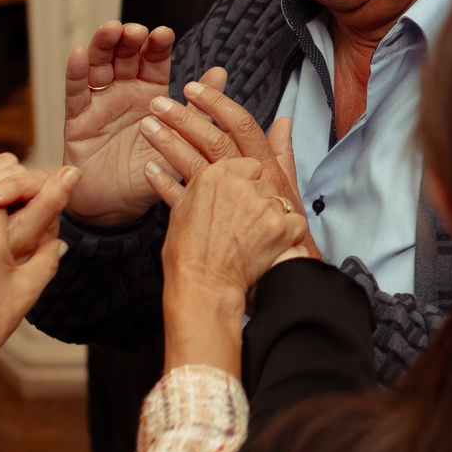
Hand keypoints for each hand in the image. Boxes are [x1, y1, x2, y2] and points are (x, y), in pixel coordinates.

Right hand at [62, 20, 177, 223]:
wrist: (120, 208)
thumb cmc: (152, 174)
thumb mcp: (181, 141)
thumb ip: (197, 108)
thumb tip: (221, 72)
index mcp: (151, 93)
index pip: (153, 61)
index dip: (157, 46)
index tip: (163, 33)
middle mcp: (124, 92)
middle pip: (124, 56)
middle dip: (129, 39)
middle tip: (136, 30)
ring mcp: (99, 104)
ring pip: (98, 66)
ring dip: (103, 46)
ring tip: (111, 30)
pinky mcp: (77, 120)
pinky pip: (75, 93)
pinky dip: (76, 72)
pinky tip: (78, 53)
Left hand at [135, 74, 312, 252]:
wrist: (274, 280)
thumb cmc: (283, 239)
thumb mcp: (290, 194)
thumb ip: (283, 156)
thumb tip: (284, 122)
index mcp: (263, 170)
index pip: (241, 126)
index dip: (218, 105)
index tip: (197, 88)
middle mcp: (239, 180)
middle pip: (210, 139)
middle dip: (184, 116)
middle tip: (160, 101)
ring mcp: (217, 200)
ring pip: (189, 162)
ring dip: (167, 141)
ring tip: (147, 126)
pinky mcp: (197, 221)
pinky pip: (174, 197)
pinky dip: (161, 182)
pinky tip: (148, 169)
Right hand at [157, 155, 313, 375]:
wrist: (203, 284)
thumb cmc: (186, 254)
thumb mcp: (178, 209)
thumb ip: (190, 185)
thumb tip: (154, 167)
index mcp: (215, 175)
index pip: (249, 166)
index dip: (248, 184)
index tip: (242, 200)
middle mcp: (242, 185)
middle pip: (265, 185)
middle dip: (259, 203)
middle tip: (245, 226)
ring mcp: (263, 205)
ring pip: (280, 203)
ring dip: (273, 218)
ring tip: (254, 240)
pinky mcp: (281, 226)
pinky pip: (296, 223)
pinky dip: (289, 236)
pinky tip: (272, 247)